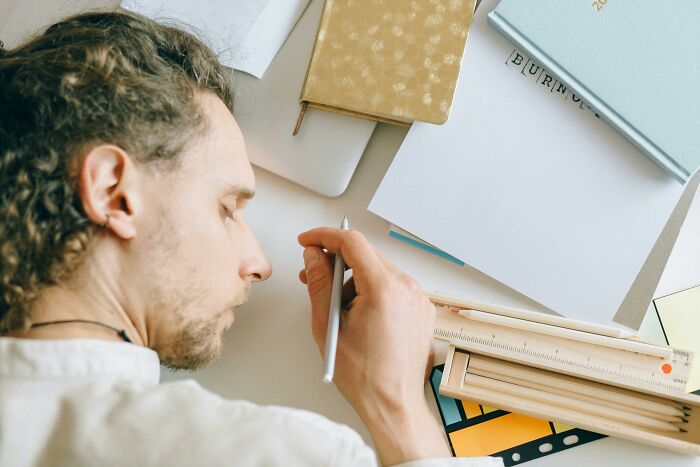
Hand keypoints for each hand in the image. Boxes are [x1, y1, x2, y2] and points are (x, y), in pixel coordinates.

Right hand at [298, 227, 450, 464]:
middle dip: (337, 261)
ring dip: (355, 280)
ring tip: (338, 309)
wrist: (394, 404)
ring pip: (379, 271)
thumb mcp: (329, 325)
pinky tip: (358, 314)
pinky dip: (373, 292)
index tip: (308, 241)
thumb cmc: (364, 375)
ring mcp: (418, 299)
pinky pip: (393, 287)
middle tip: (314, 274)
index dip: (325, 237)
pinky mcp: (422, 310)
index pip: (353, 243)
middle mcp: (407, 288)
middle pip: (367, 255)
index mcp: (385, 289)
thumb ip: (320, 283)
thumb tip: (313, 257)